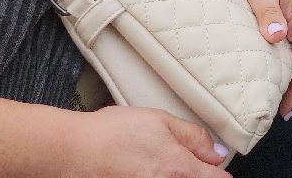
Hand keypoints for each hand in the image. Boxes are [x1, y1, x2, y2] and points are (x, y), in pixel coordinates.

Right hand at [70, 107, 229, 175]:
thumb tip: (216, 153)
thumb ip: (194, 137)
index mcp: (180, 170)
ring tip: (155, 165)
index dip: (217, 170)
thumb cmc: (112, 134)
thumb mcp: (160, 121)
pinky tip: (143, 171)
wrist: (74, 152)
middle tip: (178, 161)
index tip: (212, 164)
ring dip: (174, 177)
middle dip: (195, 174)